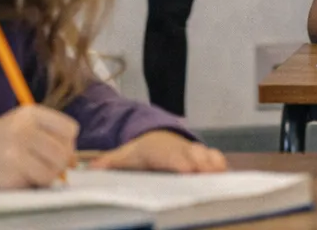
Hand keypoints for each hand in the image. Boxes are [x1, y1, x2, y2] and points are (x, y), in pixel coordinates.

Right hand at [0, 105, 78, 188]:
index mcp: (31, 114)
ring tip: (38, 172)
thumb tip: (74, 160)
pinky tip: (23, 176)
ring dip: (49, 176)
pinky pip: (34, 184)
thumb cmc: (5, 137)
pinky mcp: (7, 174)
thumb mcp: (27, 124)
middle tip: (51, 166)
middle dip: (61, 163)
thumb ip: (52, 135)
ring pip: (51, 171)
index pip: (70, 130)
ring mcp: (13, 153)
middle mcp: (23, 131)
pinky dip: (33, 184)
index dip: (69, 142)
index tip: (59, 148)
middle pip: (63, 152)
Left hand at [88, 130, 226, 172]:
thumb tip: (91, 169)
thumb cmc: (141, 152)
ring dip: (215, 166)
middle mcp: (180, 148)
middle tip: (211, 178)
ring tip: (223, 180)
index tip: (188, 171)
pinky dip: (221, 167)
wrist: (157, 137)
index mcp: (159, 149)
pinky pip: (216, 159)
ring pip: (209, 156)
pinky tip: (225, 180)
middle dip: (204, 166)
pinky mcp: (204, 157)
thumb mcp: (123, 155)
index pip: (172, 155)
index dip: (181, 163)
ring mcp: (194, 151)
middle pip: (195, 156)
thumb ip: (109, 162)